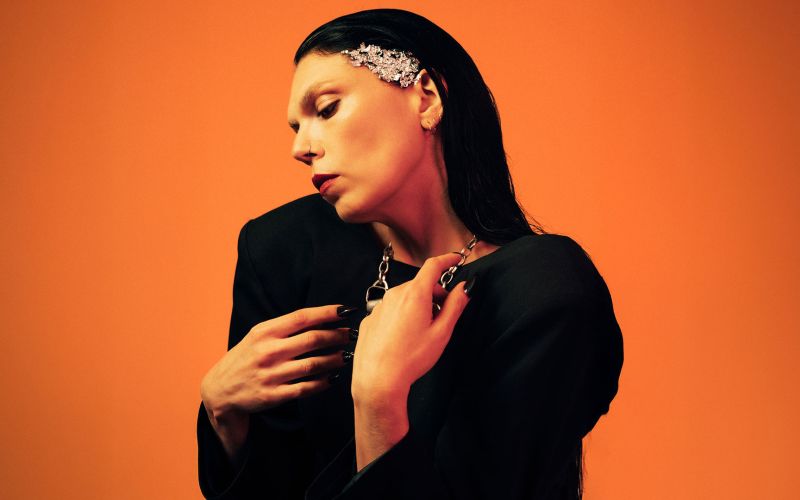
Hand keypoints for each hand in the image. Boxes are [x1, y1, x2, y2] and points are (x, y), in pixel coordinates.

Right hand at [200, 305, 353, 456]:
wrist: (220, 390)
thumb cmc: (246, 358)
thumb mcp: (258, 336)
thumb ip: (285, 327)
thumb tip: (322, 317)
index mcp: (264, 332)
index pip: (301, 317)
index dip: (327, 313)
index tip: (346, 310)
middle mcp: (268, 352)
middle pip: (312, 339)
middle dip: (337, 335)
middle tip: (351, 334)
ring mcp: (271, 375)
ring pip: (313, 364)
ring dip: (335, 359)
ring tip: (348, 355)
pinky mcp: (274, 396)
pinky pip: (306, 388)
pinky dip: (324, 382)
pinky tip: (334, 376)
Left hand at [352, 253, 473, 400]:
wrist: (378, 380)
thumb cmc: (411, 358)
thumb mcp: (441, 332)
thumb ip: (455, 305)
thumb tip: (465, 287)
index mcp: (415, 294)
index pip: (433, 266)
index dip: (447, 260)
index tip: (455, 259)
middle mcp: (394, 295)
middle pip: (420, 285)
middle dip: (435, 296)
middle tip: (443, 318)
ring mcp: (379, 306)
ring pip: (405, 298)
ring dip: (418, 307)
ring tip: (422, 333)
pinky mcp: (370, 319)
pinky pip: (391, 311)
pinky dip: (402, 317)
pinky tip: (404, 339)